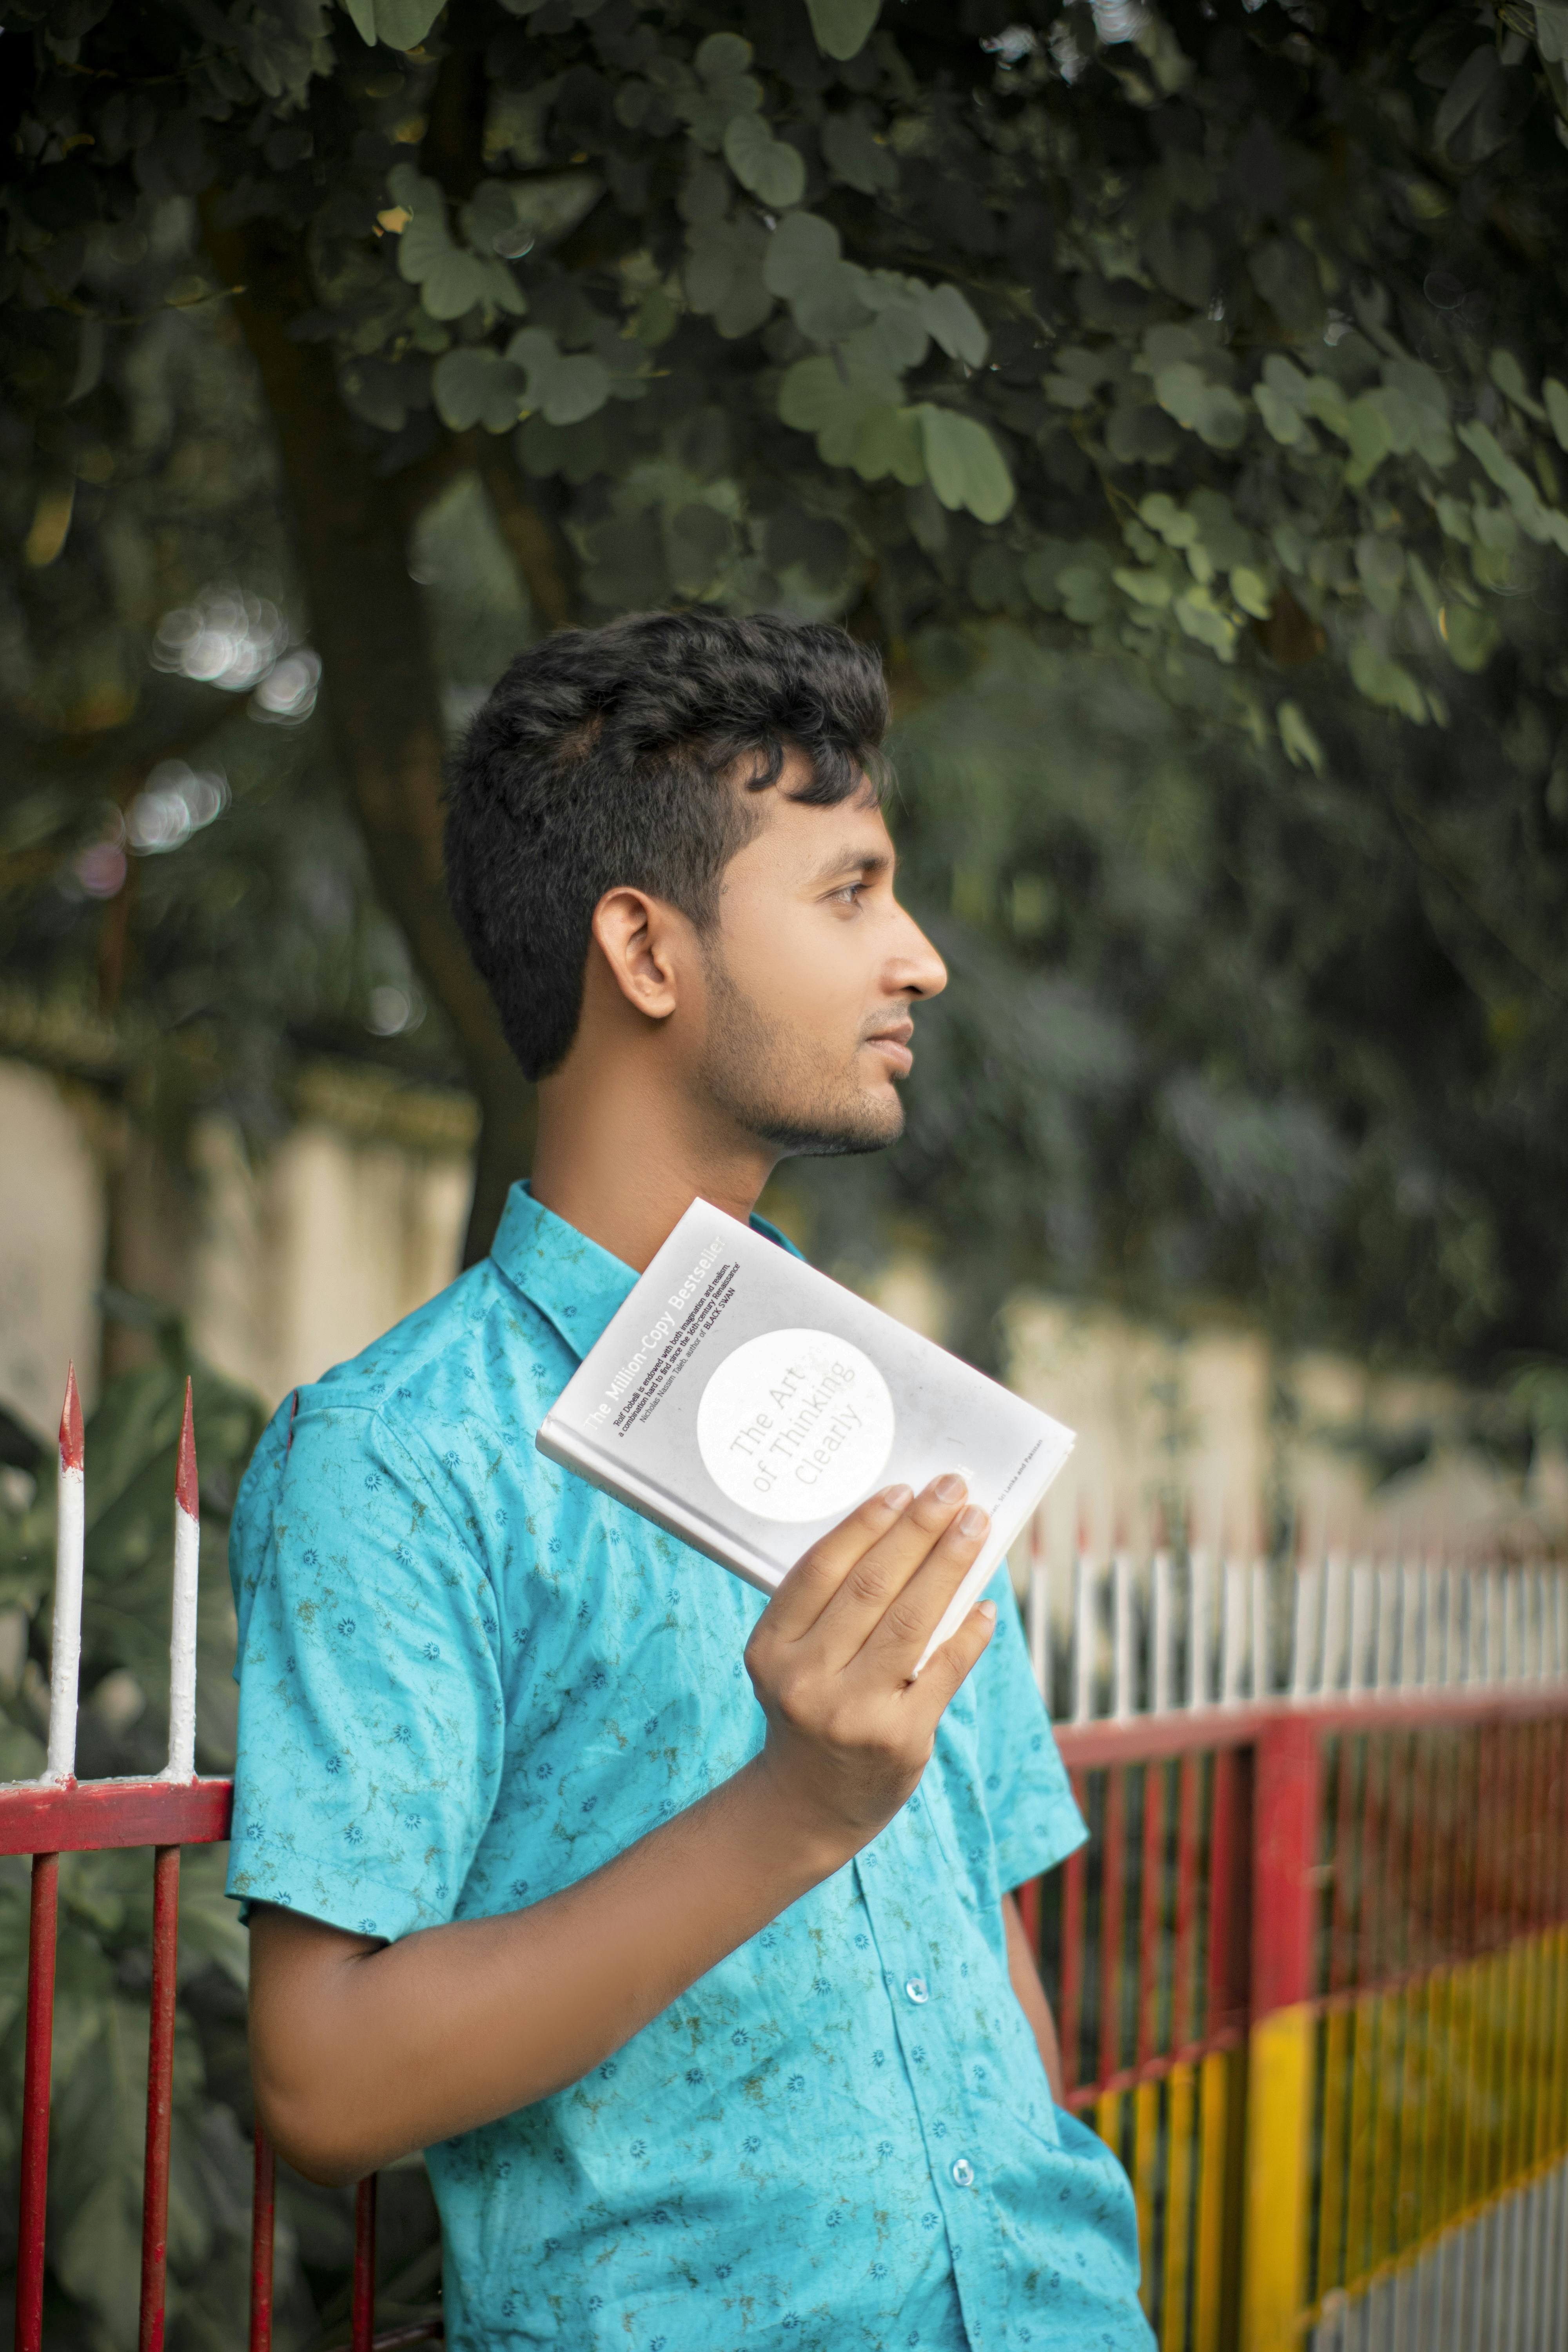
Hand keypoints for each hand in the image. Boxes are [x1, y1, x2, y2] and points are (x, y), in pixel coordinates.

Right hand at [742, 1474, 994, 1858]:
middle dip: (918, 1530)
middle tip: (952, 1489)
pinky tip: (985, 1604)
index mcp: (771, 1649)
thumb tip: (903, 1533)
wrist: (808, 1803)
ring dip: (949, 1564)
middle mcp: (806, 1680)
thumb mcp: (794, 1659)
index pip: (821, 1570)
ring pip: (911, 1621)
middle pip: (871, 1587)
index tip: (903, 1489)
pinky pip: (943, 1670)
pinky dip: (969, 1633)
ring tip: (975, 1526)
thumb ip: (832, 1607)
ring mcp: (853, 1712)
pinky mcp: (899, 1739)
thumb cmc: (810, 1708)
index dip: (865, 1524)